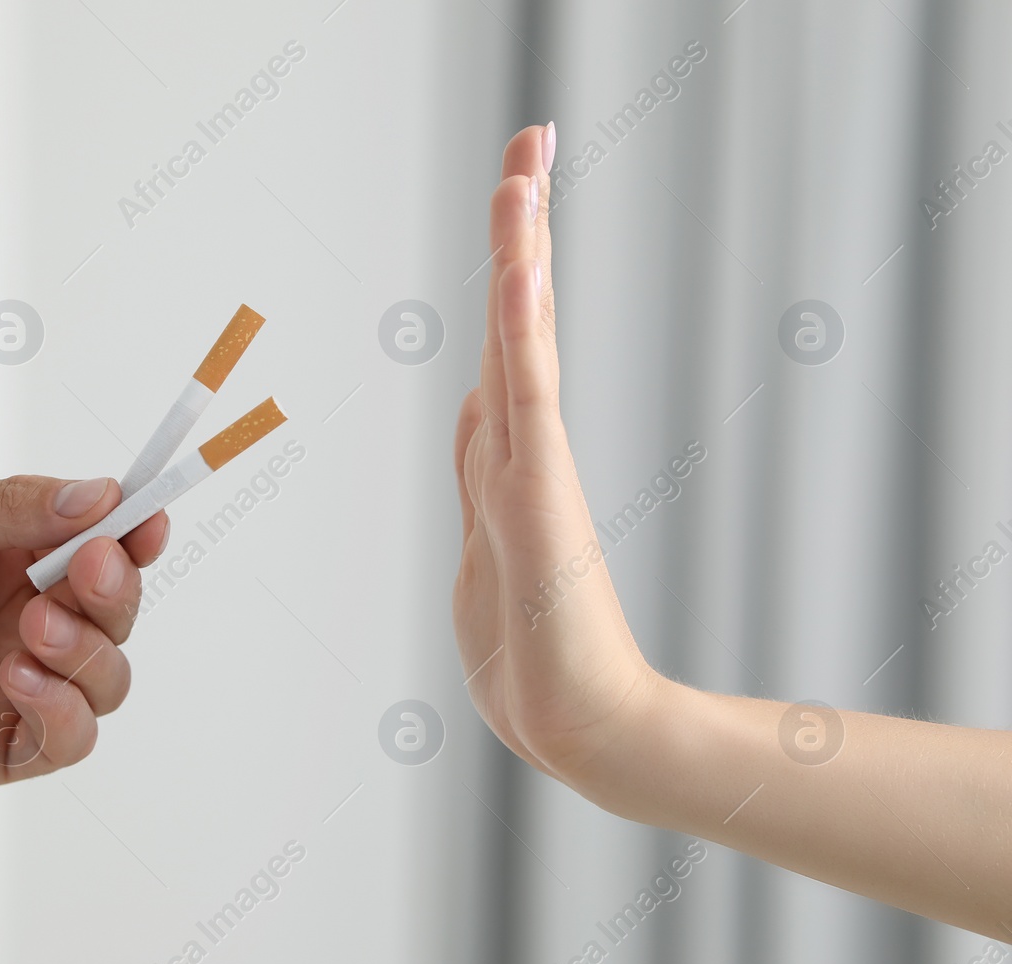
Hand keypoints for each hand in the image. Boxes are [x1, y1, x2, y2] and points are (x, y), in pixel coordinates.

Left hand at [0, 475, 167, 794]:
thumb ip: (13, 510)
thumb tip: (104, 493)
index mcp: (7, 555)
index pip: (98, 542)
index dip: (133, 533)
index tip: (146, 520)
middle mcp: (19, 618)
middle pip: (115, 612)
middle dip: (113, 592)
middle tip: (83, 571)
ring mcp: (9, 686)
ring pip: (106, 679)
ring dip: (89, 654)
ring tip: (29, 636)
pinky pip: (66, 741)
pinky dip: (63, 712)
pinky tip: (16, 683)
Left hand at [452, 124, 662, 794]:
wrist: (582, 726)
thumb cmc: (538, 649)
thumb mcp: (487, 545)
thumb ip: (484, 472)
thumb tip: (480, 409)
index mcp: (505, 453)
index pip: (499, 336)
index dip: (507, 259)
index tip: (517, 186)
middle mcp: (522, 446)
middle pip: (515, 316)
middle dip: (521, 225)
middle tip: (532, 137)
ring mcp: (533, 469)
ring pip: (519, 342)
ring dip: (518, 253)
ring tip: (523, 171)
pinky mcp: (541, 502)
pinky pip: (528, 402)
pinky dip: (524, 334)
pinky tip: (523, 272)